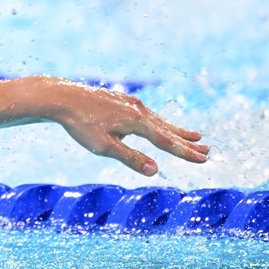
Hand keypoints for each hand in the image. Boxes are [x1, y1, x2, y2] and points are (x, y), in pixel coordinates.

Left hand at [41, 78, 208, 175]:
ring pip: (157, 120)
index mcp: (136, 121)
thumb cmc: (80, 124)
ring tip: (194, 136)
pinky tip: (158, 124)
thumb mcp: (103, 146)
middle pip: (167, 129)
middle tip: (207, 150)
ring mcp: (129, 102)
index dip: (185, 152)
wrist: (61, 97)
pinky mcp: (120, 99)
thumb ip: (130, 157)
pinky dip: (158, 122)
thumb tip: (155, 171)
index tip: (204, 160)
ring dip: (176, 129)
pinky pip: (145, 113)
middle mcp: (138, 109)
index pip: (166, 141)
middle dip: (187, 141)